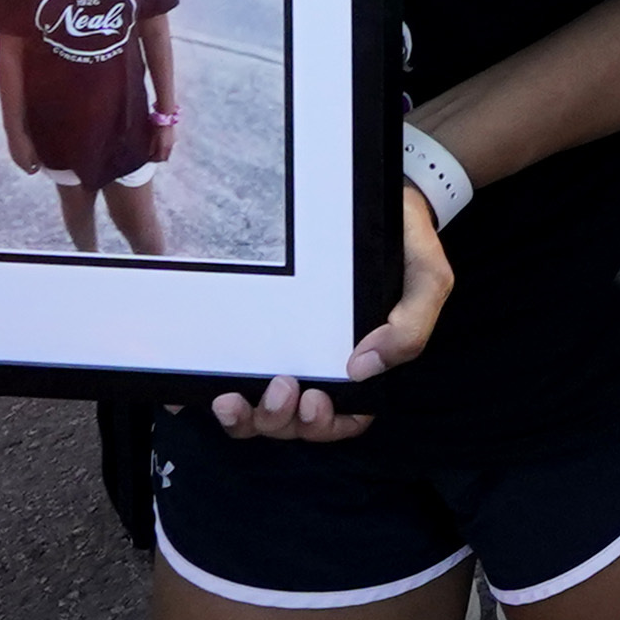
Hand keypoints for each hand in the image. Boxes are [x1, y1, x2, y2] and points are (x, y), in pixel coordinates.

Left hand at [214, 187, 448, 440]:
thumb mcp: (427, 279)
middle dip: (278, 420)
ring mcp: (280, 351)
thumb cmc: (403, 242)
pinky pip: (225, 375)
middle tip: (279, 387)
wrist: (375, 195)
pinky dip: (204, 397)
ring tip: (232, 398)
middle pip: (292, 422)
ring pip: (256, 412)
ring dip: (244, 419)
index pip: (344, 418)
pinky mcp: (250, 331)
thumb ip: (411, 326)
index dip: (324, 425)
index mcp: (362, 365)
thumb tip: (361, 369)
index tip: (315, 400)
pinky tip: (191, 395)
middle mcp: (317, 365)